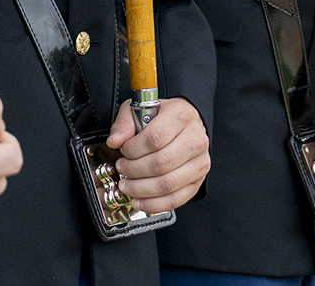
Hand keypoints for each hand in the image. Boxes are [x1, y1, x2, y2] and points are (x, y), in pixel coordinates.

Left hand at [108, 97, 209, 213]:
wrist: (186, 125)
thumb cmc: (162, 118)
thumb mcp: (140, 110)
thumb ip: (124, 124)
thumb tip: (115, 141)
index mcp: (181, 116)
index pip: (155, 138)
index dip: (133, 149)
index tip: (123, 151)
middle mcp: (195, 139)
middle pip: (161, 163)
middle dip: (134, 170)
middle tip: (122, 168)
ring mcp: (200, 162)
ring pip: (167, 184)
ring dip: (140, 189)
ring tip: (127, 185)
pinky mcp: (198, 180)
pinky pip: (175, 199)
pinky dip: (153, 204)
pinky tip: (139, 201)